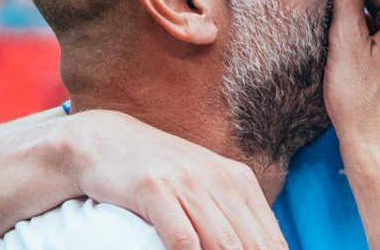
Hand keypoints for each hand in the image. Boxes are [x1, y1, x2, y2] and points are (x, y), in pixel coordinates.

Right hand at [63, 109, 285, 249]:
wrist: (108, 141)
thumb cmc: (161, 172)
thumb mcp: (206, 185)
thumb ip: (232, 215)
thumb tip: (262, 246)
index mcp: (239, 180)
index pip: (270, 238)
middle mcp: (219, 179)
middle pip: (251, 244)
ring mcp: (187, 183)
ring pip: (222, 243)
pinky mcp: (155, 189)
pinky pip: (182, 237)